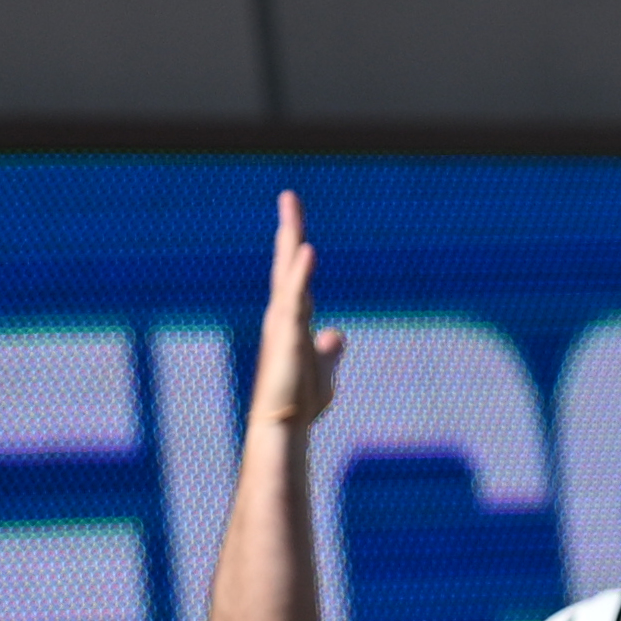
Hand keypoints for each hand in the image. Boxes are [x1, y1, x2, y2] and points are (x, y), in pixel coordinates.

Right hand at [249, 192, 343, 429]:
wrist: (284, 424)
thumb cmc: (301, 400)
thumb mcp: (324, 369)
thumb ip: (329, 350)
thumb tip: (337, 334)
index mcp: (293, 319)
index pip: (296, 275)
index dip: (298, 248)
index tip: (296, 221)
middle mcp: (284, 314)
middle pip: (288, 262)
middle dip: (289, 228)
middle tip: (290, 196)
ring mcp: (283, 322)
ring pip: (289, 273)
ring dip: (291, 239)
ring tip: (291, 207)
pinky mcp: (288, 334)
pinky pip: (295, 297)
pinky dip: (301, 273)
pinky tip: (308, 248)